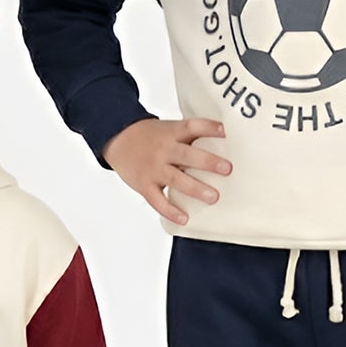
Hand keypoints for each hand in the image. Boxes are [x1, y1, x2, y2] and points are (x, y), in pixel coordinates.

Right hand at [102, 118, 230, 225]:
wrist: (118, 139)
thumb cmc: (151, 137)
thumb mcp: (169, 128)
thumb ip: (190, 135)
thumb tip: (225, 140)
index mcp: (171, 133)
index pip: (192, 127)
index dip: (208, 128)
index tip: (225, 131)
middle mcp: (164, 150)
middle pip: (186, 154)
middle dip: (208, 162)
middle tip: (227, 169)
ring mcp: (154, 168)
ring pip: (176, 179)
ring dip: (196, 189)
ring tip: (213, 197)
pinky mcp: (145, 185)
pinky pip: (157, 200)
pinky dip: (170, 211)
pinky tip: (184, 218)